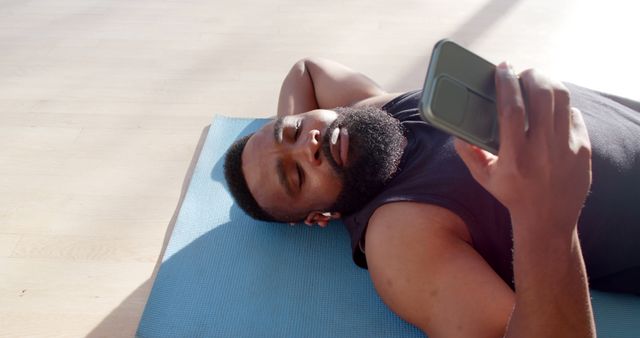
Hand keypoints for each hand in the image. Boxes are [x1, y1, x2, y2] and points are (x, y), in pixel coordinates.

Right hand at [455, 62, 591, 234]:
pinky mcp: (582, 149)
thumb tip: (456, 132)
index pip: (512, 109)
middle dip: (532, 75)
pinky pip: (573, 115)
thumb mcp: (484, 178)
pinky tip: (552, 108)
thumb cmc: (512, 195)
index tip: (502, 67)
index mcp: (515, 156)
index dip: (506, 83)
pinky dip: (562, 105)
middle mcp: (542, 150)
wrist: (548, 219)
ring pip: (562, 99)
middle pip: (542, 95)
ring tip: (537, 83)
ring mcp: (566, 148)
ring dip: (548, 83)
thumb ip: (468, 153)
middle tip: (522, 73)